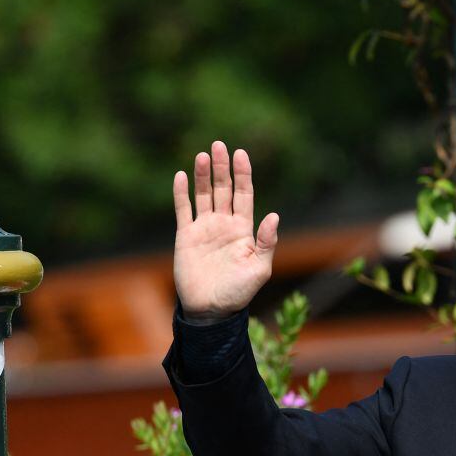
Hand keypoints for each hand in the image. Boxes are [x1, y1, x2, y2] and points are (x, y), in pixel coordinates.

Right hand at [173, 141, 278, 322]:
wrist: (211, 310)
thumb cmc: (239, 292)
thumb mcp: (259, 269)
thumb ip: (266, 242)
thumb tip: (274, 215)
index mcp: (244, 229)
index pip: (244, 195)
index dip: (243, 174)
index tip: (241, 154)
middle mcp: (224, 224)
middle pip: (223, 189)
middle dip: (223, 167)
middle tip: (220, 145)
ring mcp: (204, 229)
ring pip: (204, 195)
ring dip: (203, 175)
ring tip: (203, 155)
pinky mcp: (185, 237)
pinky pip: (183, 210)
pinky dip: (181, 194)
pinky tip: (181, 176)